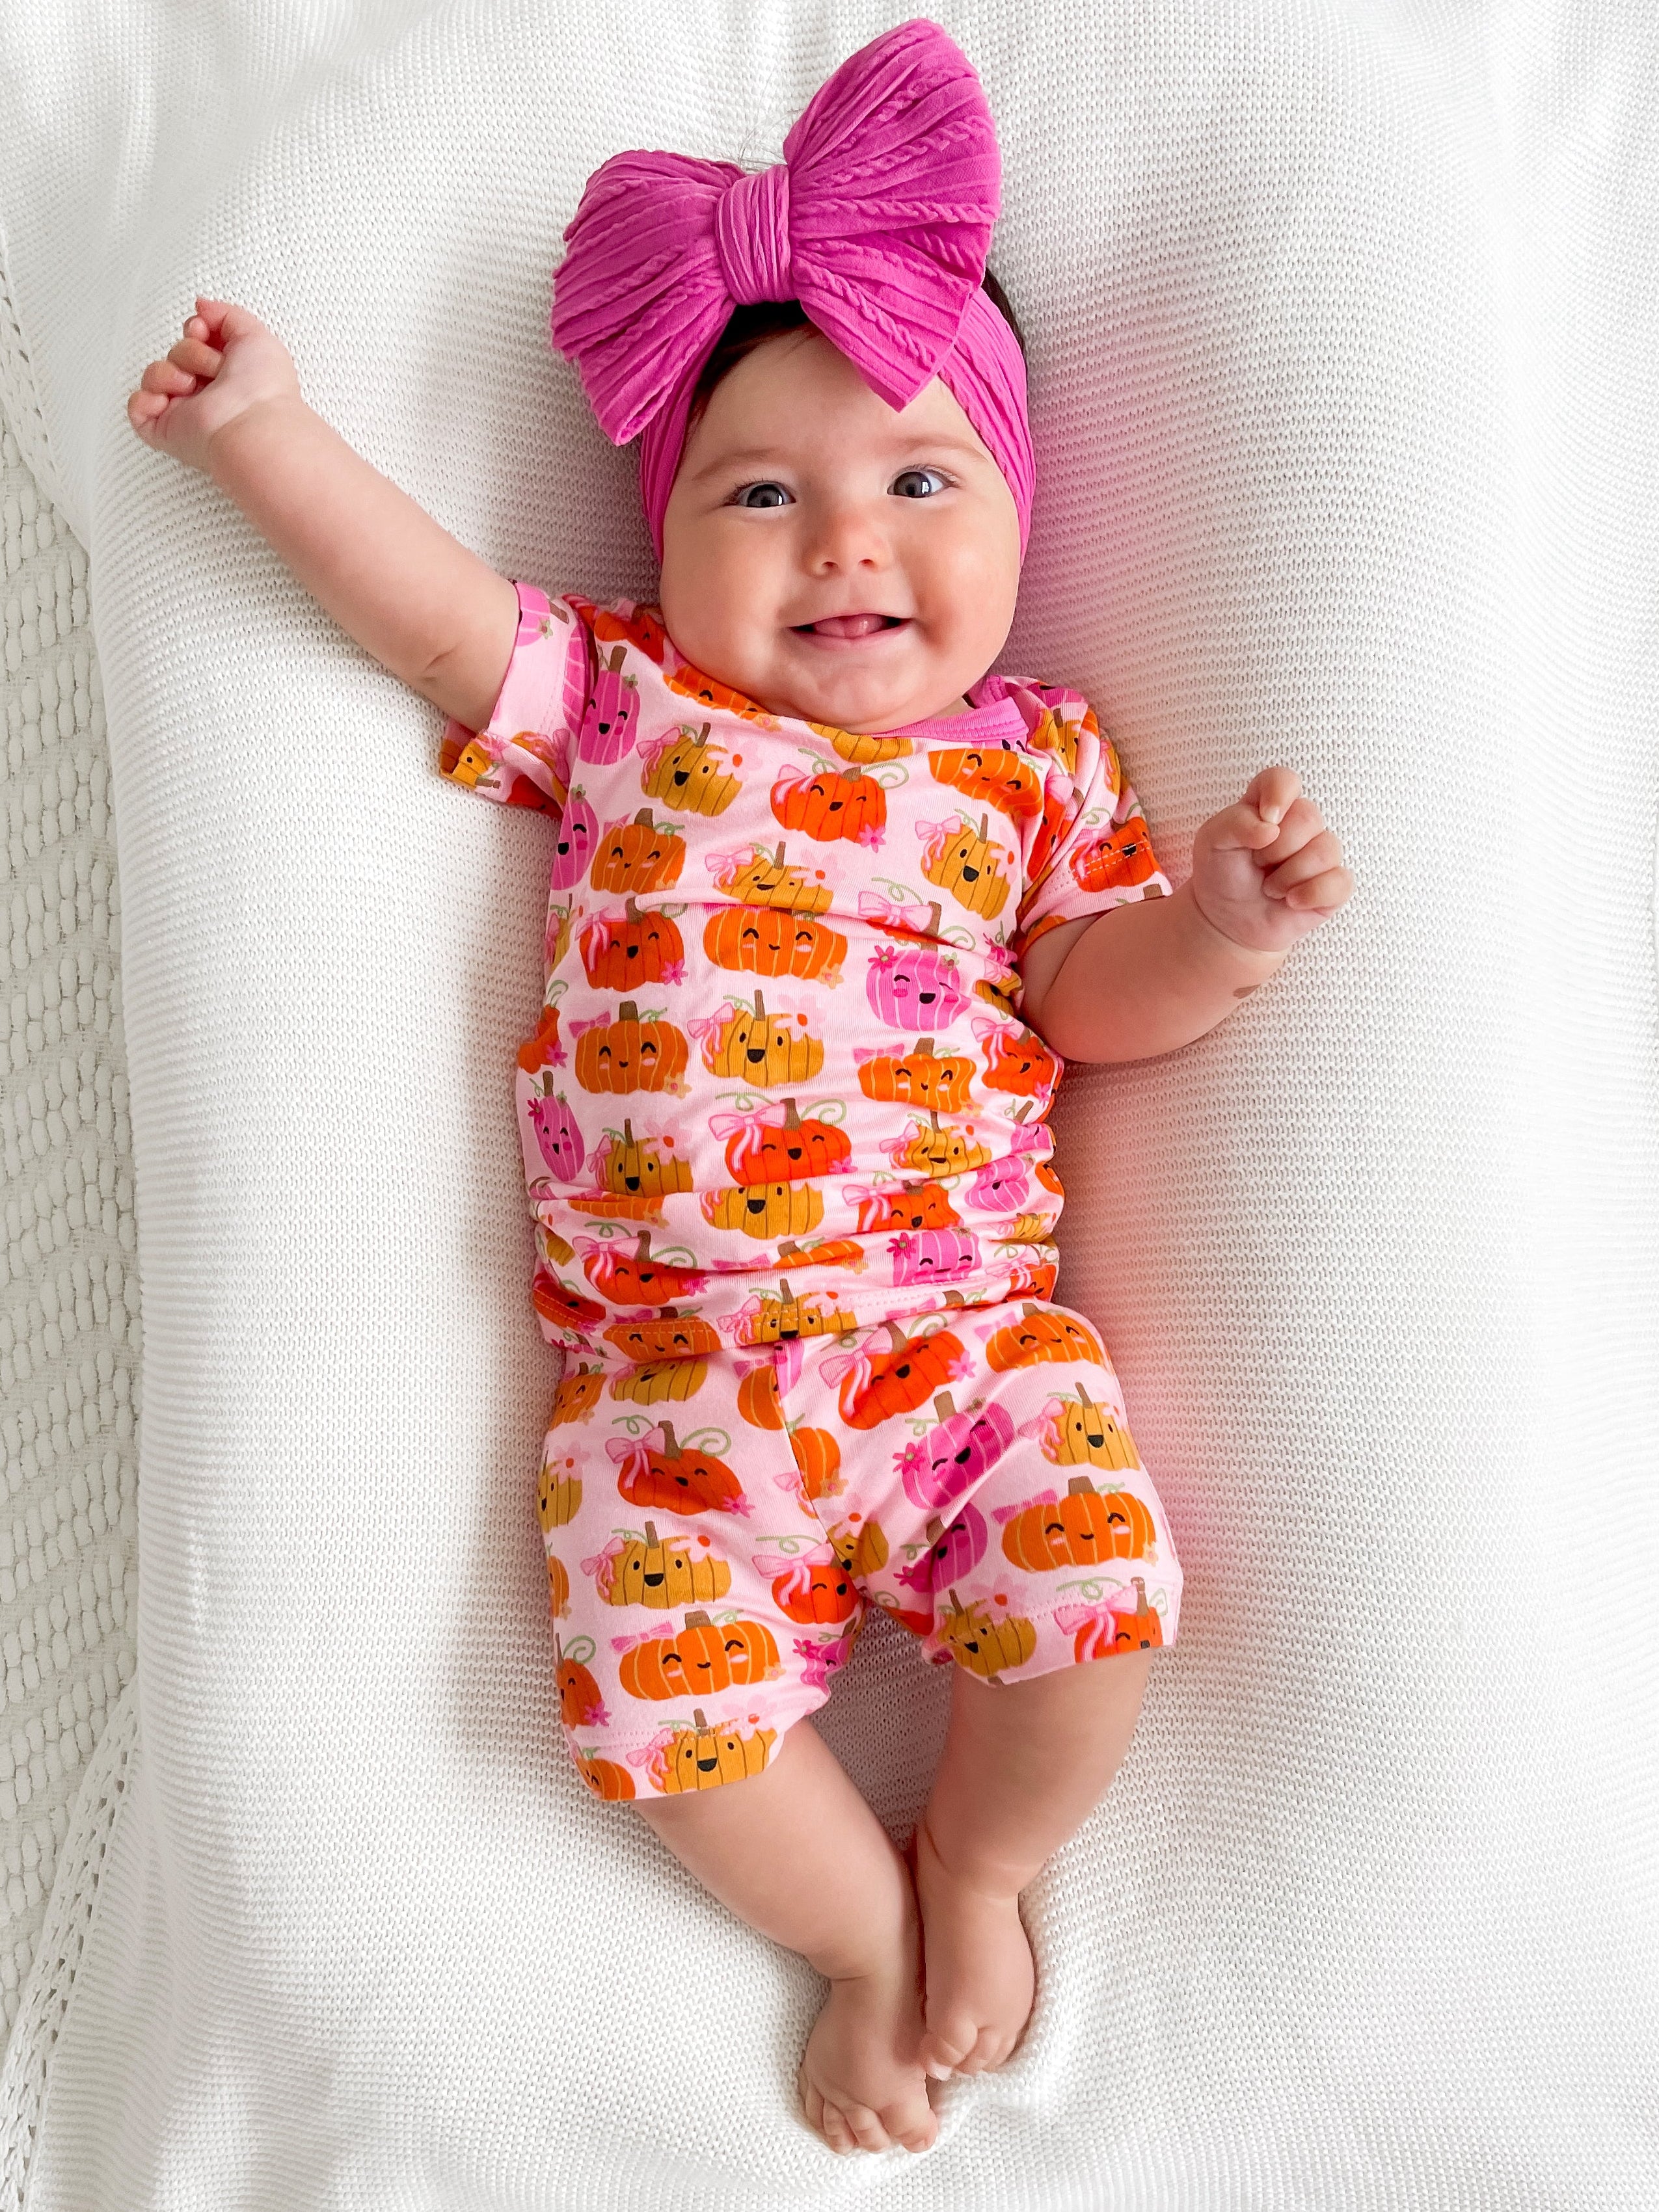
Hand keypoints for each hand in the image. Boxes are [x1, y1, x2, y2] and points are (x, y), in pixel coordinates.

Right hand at [126, 297, 302, 474]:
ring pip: (155, 373)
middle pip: (177, 351)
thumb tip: (201, 306)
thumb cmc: (262, 388)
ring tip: (193, 386)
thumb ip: (226, 314)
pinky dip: (148, 398)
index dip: (195, 329)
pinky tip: (171, 402)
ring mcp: (184, 411)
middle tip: (215, 369)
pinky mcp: (164, 429)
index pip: (195, 339)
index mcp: (226, 373)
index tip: (204, 332)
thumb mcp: (255, 335)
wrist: (250, 424)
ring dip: (171, 372)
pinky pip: (137, 404)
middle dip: (191, 352)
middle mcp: (206, 391)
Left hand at [1187, 766, 1353, 954]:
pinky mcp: (1333, 885)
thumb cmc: (1221, 874)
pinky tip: (1290, 902)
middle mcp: (1300, 824)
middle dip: (1276, 849)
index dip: (1279, 795)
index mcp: (1269, 805)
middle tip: (1257, 865)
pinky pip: (1340, 882)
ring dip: (1288, 877)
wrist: (1227, 921)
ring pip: (1325, 851)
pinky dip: (1310, 895)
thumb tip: (1271, 827)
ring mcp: (1320, 853)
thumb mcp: (1212, 843)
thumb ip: (1235, 823)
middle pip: (1309, 816)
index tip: (1265, 819)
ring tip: (1270, 887)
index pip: (1284, 780)